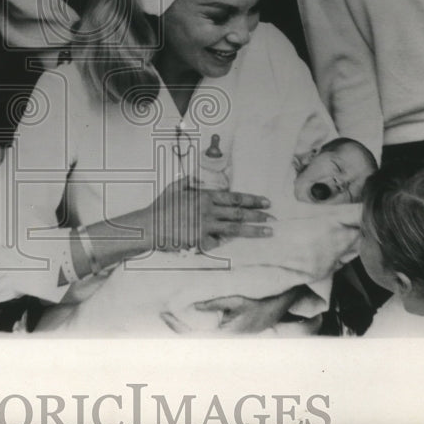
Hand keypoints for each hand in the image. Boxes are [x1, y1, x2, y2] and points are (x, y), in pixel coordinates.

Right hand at [142, 177, 272, 252]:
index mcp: (204, 196)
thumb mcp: (174, 187)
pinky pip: (217, 242)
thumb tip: (197, 179)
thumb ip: (188, 182)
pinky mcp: (200, 241)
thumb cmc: (160, 206)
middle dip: (258, 215)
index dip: (252, 200)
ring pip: (235, 229)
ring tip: (268, 231)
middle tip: (273, 217)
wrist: (149, 226)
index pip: (234, 198)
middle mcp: (208, 210)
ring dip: (253, 230)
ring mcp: (206, 227)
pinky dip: (222, 242)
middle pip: (239, 213)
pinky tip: (228, 244)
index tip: (265, 202)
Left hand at [164, 293, 295, 334]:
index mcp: (225, 333)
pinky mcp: (230, 335)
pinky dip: (196, 329)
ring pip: (201, 338)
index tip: (164, 315)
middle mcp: (225, 339)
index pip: (195, 333)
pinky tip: (187, 322)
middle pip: (195, 338)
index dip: (177, 325)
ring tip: (170, 318)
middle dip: (178, 327)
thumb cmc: (256, 304)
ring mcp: (228, 339)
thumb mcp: (234, 301)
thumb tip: (192, 306)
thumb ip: (213, 305)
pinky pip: (209, 334)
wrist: (276, 311)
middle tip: (162, 315)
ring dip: (186, 329)